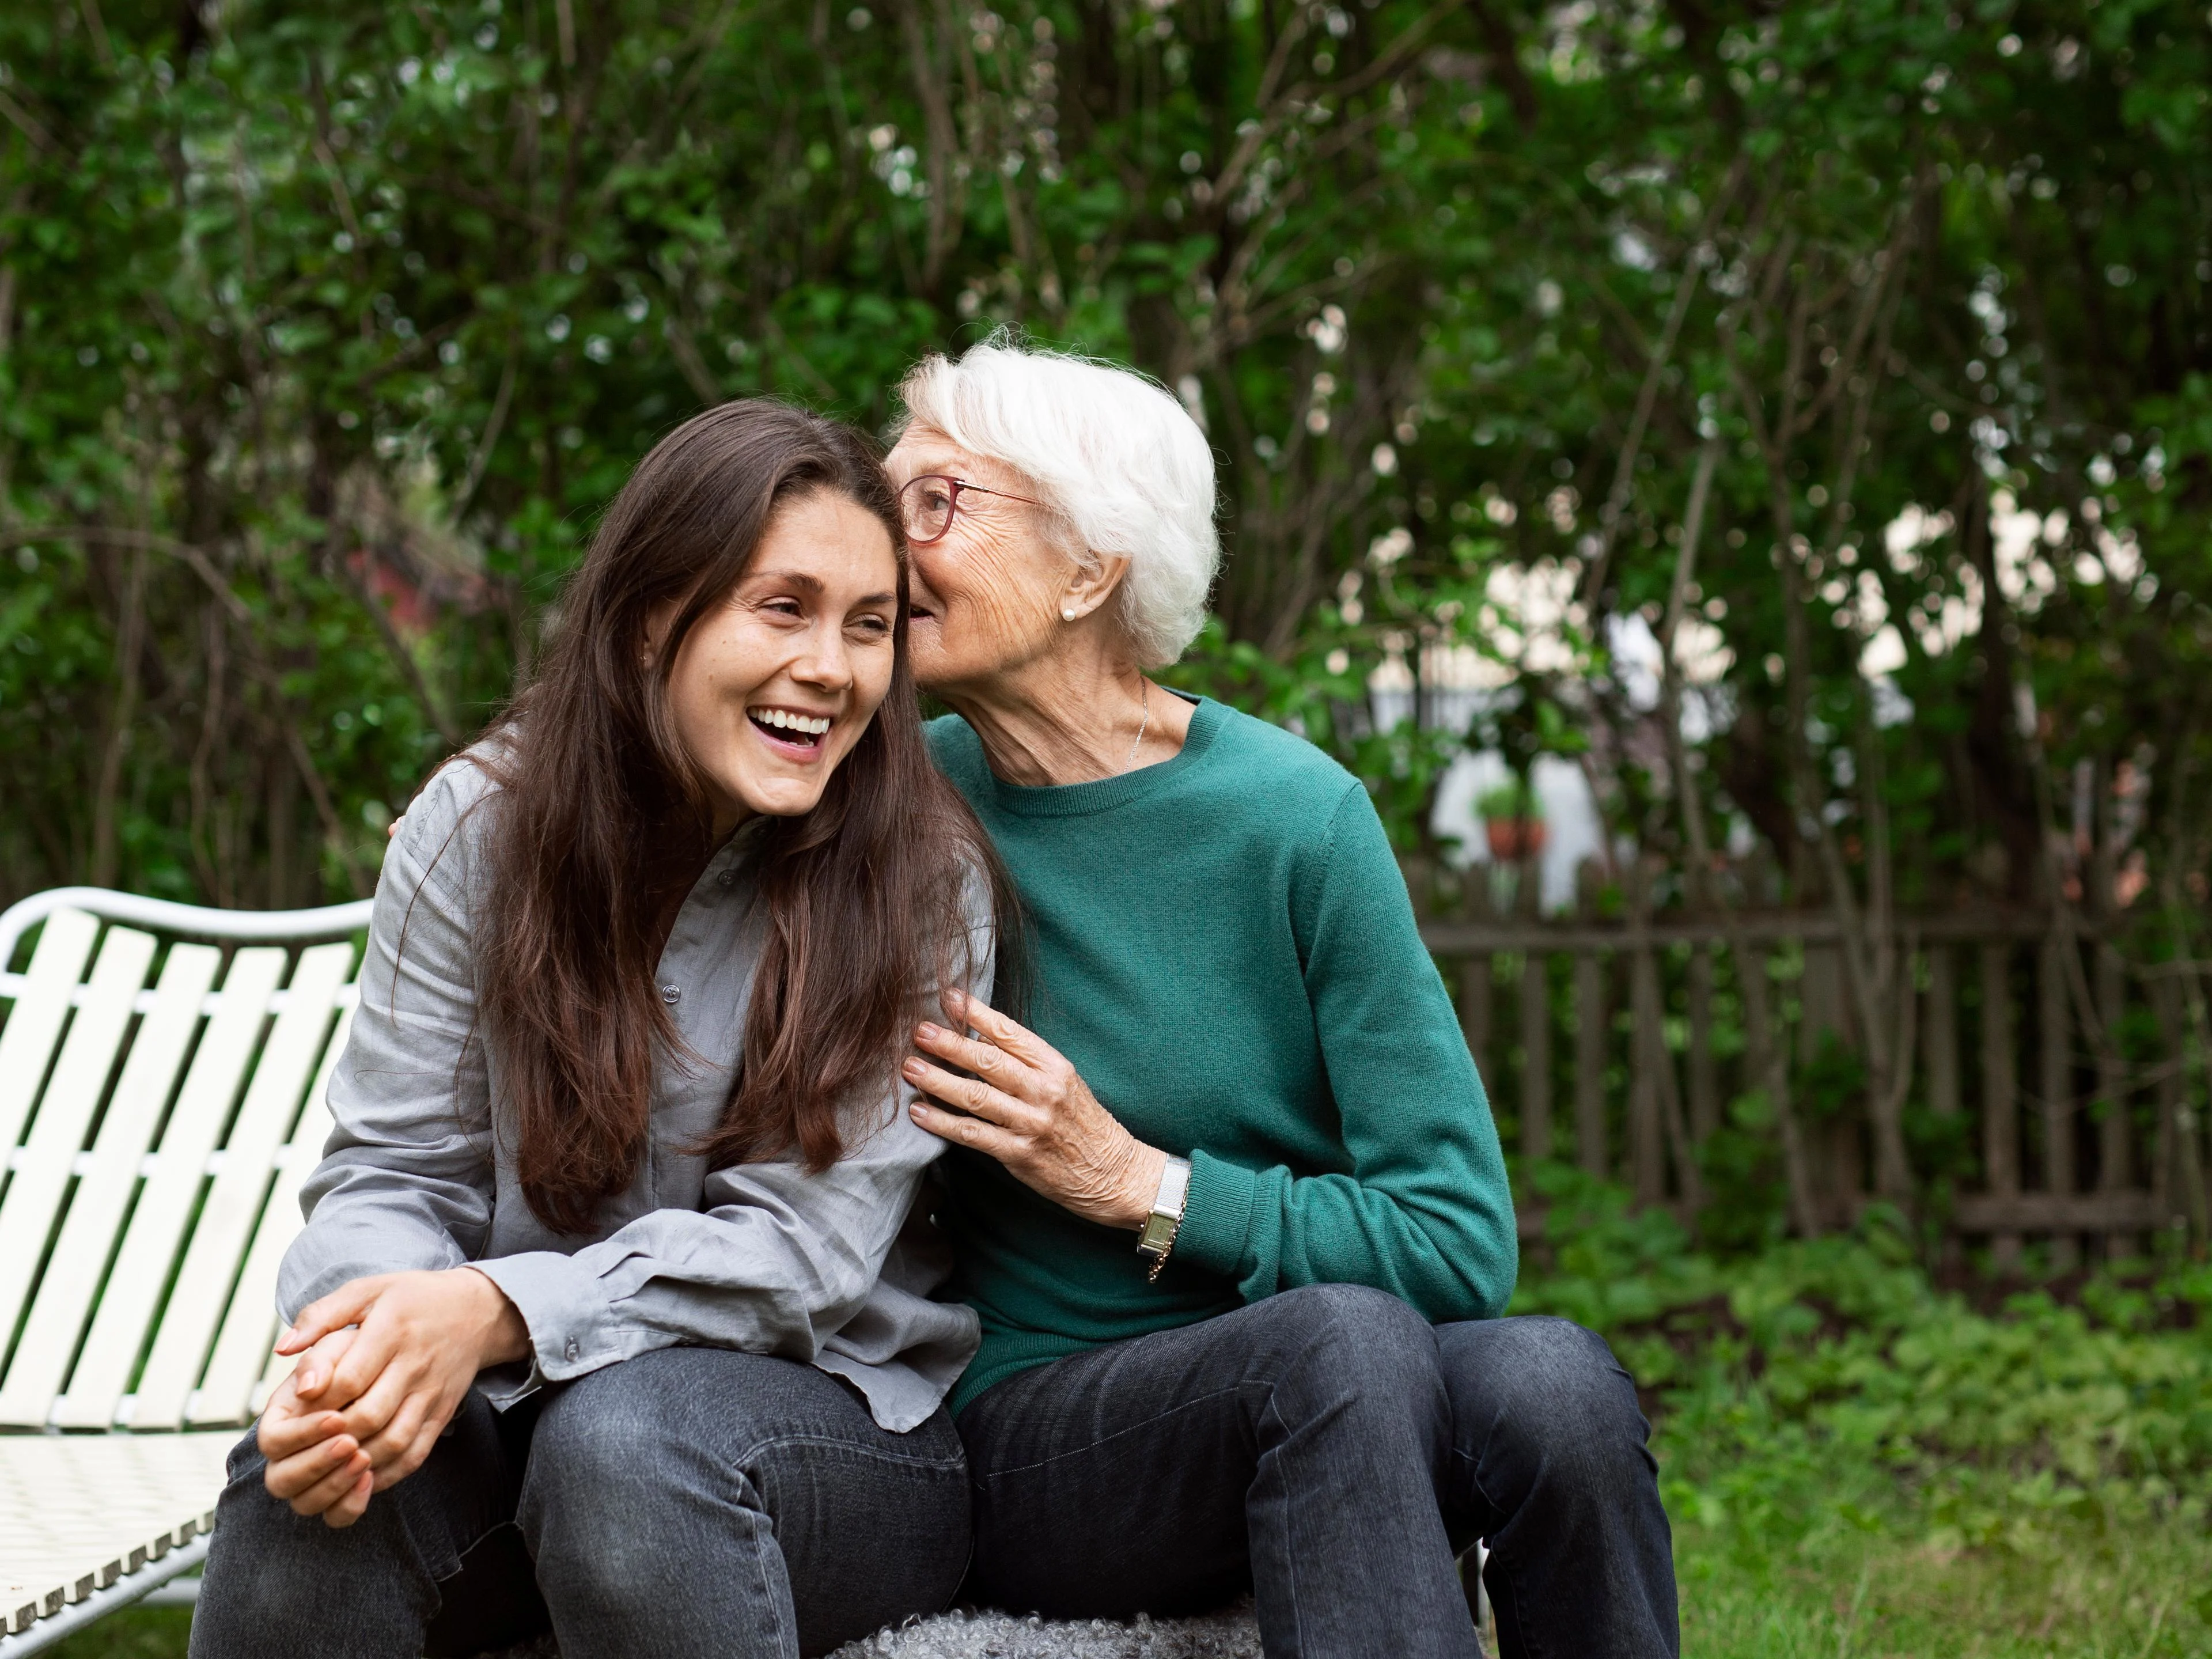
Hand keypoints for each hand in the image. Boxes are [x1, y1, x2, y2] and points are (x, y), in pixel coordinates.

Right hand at [258, 1328, 375, 1526]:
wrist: (391, 1369)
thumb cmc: (360, 1353)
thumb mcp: (341, 1345)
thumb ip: (320, 1359)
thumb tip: (307, 1386)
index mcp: (281, 1419)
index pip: (273, 1441)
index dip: (302, 1434)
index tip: (337, 1417)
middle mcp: (290, 1454)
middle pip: (281, 1481)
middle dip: (315, 1464)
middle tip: (351, 1442)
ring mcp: (313, 1477)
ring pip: (306, 1503)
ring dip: (334, 1486)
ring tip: (365, 1457)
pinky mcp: (340, 1492)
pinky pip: (336, 1516)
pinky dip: (351, 1505)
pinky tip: (371, 1478)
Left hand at [273, 1268, 530, 1515]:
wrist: (478, 1310)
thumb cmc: (412, 1299)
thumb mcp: (366, 1291)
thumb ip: (320, 1316)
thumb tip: (283, 1350)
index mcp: (392, 1330)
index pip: (349, 1378)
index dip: (317, 1401)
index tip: (295, 1407)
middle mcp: (415, 1364)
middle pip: (369, 1416)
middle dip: (332, 1436)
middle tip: (306, 1440)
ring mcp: (432, 1393)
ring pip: (393, 1442)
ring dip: (356, 1461)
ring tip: (329, 1461)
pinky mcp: (442, 1413)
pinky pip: (415, 1454)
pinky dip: (386, 1473)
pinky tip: (360, 1474)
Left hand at [905, 989, 1166, 1229]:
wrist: (1114, 1173)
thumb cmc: (1083, 1123)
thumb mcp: (1063, 1082)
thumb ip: (1025, 1061)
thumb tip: (978, 1036)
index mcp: (1055, 1066)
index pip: (1010, 1033)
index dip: (977, 1013)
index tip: (949, 997)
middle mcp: (1044, 1091)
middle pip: (988, 1061)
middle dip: (949, 1044)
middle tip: (919, 1031)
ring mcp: (1031, 1123)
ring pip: (976, 1096)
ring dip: (938, 1081)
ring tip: (909, 1067)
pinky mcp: (1019, 1154)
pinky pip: (973, 1134)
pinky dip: (942, 1122)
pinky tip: (919, 1112)